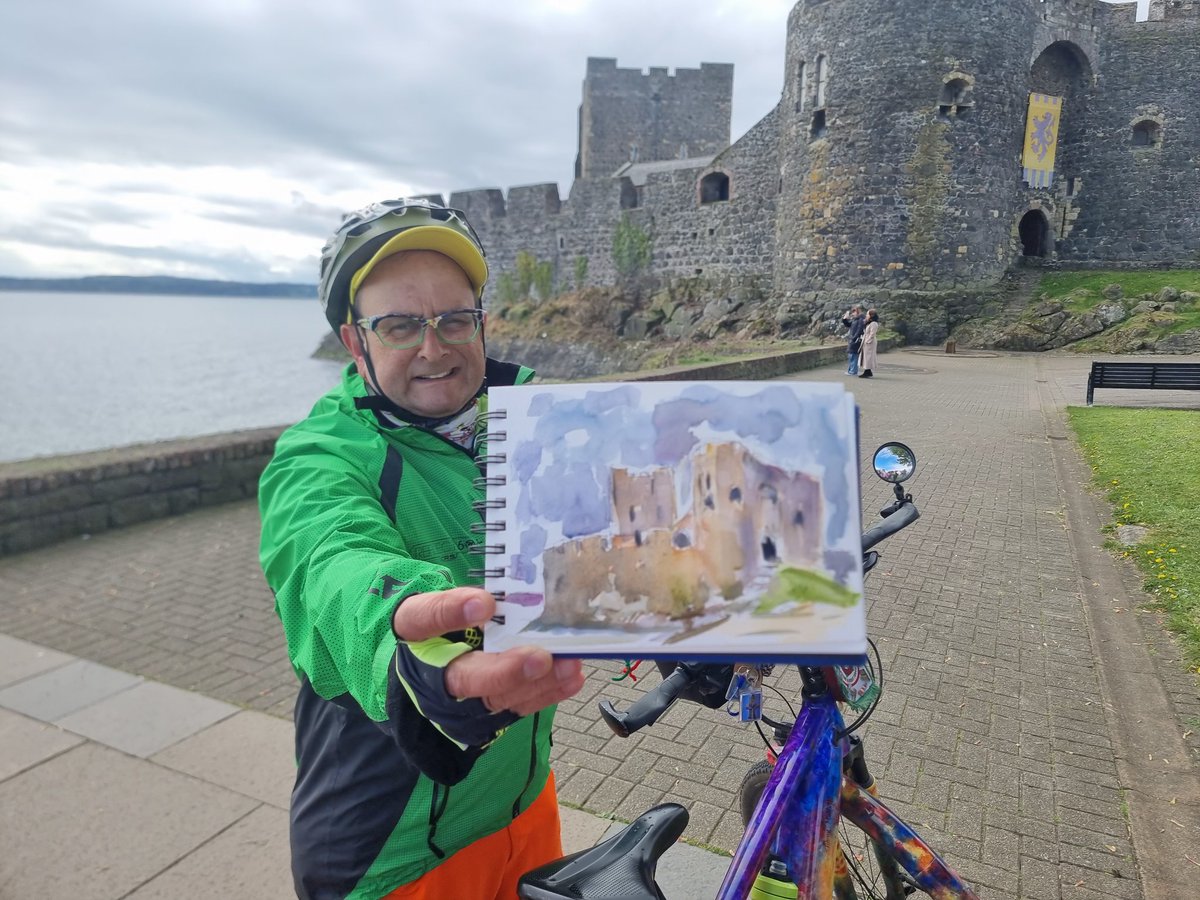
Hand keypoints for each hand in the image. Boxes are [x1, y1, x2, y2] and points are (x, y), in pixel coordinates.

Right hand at [393, 587, 585, 716]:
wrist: (427, 657)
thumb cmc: (440, 621)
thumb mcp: (437, 597)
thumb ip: (461, 596)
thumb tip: (493, 599)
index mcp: (414, 632)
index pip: (423, 620)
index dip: (450, 613)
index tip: (484, 602)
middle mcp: (432, 671)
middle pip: (464, 677)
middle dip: (503, 671)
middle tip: (538, 658)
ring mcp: (460, 696)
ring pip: (495, 697)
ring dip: (535, 684)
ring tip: (567, 665)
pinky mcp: (484, 710)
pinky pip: (515, 706)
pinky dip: (546, 693)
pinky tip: (572, 678)